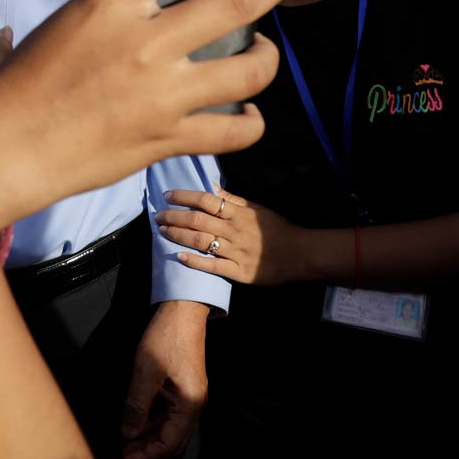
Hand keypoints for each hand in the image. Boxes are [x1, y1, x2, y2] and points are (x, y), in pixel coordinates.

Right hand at [0, 0, 289, 228]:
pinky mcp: (168, 138)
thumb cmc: (18, 82)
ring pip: (250, 70)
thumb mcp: (62, 23)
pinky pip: (234, 132)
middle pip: (237, 3)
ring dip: (266, 55)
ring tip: (261, 50)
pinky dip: (249, 122)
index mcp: (111, 2)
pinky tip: (245, 113)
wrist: (6, 148)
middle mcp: (146, 43)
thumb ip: (106, 6)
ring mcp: (164, 94)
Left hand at [120, 301, 208, 458]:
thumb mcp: (146, 370)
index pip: (167, 444)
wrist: (182, 310)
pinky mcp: (180, 390)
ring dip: (147, 442)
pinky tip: (132, 428)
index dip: (145, 457)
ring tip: (123, 449)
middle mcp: (192, 406)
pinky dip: (149, 426)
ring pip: (167, 431)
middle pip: (170, 443)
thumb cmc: (166, 337)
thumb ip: (137, 404)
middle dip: (146, 456)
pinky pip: (165, 416)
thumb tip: (128, 433)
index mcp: (189, 405)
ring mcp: (187, 398)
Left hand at [156, 188, 306, 284]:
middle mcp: (234, 231)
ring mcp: (236, 251)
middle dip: (174, 217)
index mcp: (238, 213)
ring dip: (178, 235)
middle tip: (157, 216)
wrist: (301, 254)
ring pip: (200, 241)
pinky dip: (194, 261)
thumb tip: (210, 186)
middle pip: (197, 220)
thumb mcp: (256, 209)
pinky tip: (179, 257)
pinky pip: (213, 266)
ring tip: (163, 232)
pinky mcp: (239, 271)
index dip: (184, 196)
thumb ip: (232, 199)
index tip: (168, 195)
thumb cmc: (277, 229)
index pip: (206, 200)